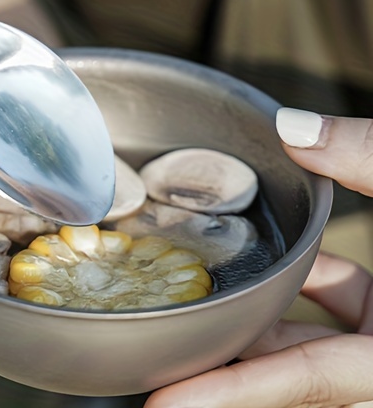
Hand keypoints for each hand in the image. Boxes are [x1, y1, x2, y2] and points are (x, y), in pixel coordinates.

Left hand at [146, 110, 372, 407]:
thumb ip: (368, 159)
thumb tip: (294, 128)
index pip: (306, 381)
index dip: (230, 393)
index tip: (159, 405)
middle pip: (294, 370)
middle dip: (227, 364)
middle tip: (157, 356)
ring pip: (312, 339)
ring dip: (258, 315)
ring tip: (191, 298)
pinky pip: (341, 309)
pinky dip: (306, 282)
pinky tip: (277, 254)